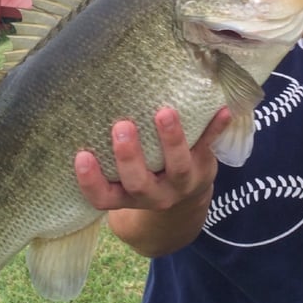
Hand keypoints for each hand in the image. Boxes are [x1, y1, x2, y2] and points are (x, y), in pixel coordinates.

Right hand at [74, 106, 232, 213]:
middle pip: (139, 183)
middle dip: (129, 156)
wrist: (186, 196)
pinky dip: (216, 129)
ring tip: (164, 112)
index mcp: (126, 196)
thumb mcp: (123, 174)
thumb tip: (84, 104)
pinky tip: (222, 110)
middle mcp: (153, 195)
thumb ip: (107, 153)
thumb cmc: (143, 174)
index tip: (81, 155)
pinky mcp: (203, 167)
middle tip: (122, 126)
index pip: (102, 197)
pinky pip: (209, 148)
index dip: (90, 181)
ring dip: (171, 139)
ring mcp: (181, 184)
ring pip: (177, 167)